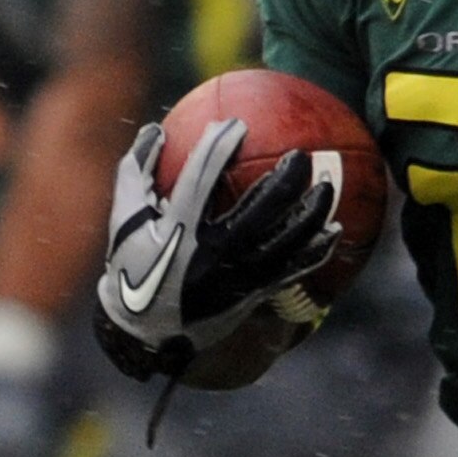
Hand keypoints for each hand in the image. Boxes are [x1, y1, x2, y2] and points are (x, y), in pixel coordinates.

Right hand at [91, 117, 336, 378]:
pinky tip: (334, 230)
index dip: (219, 147)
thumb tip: (154, 129)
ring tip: (328, 187)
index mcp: (178, 230)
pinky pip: (293, 269)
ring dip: (312, 212)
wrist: (145, 333)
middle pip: (262, 208)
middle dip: (286, 177)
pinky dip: (316, 250)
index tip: (236, 124)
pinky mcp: (253, 294)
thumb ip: (136, 173)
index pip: (201, 178)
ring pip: (287, 240)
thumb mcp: (123, 221)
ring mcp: (238, 275)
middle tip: (301, 154)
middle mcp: (214, 252)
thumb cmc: (132, 268)